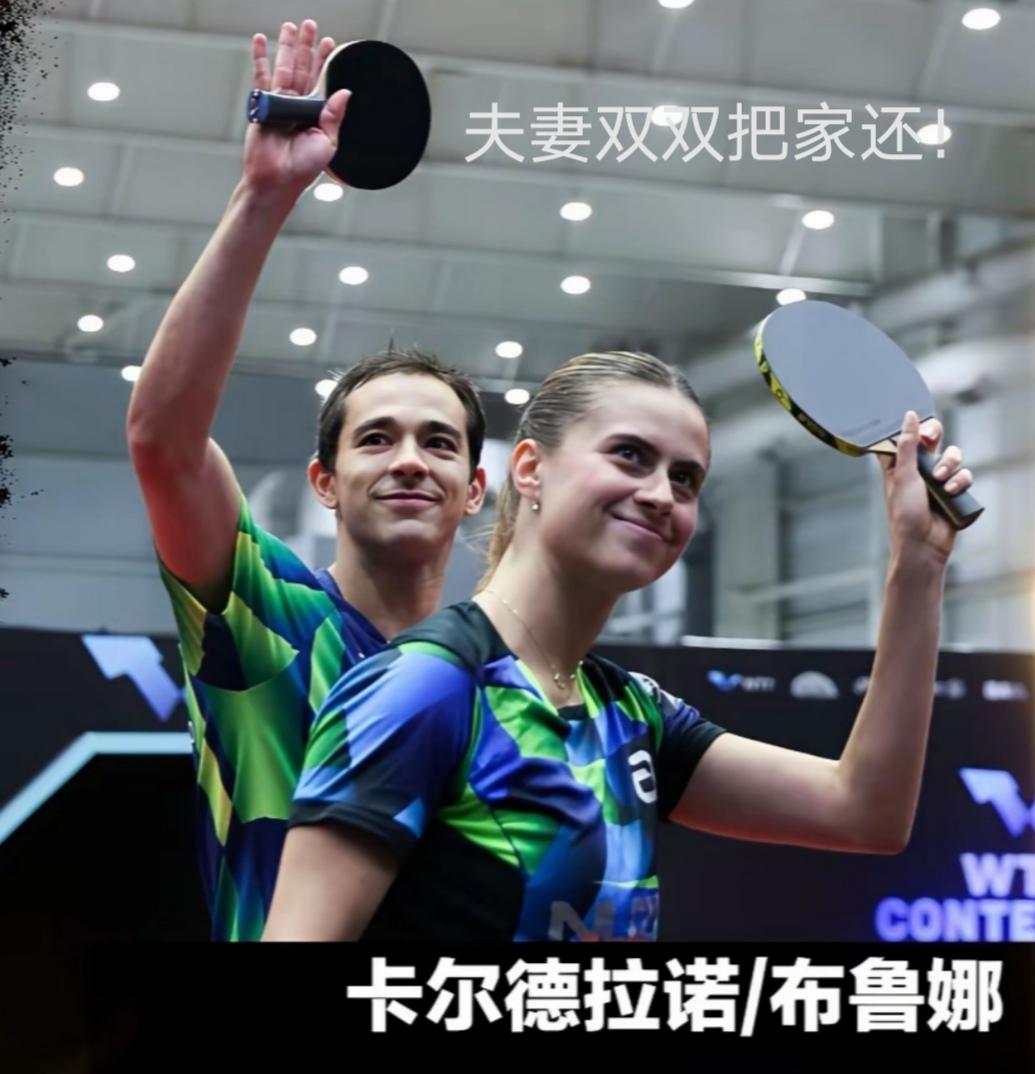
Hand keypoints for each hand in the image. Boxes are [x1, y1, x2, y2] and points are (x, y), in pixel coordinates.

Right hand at [242, 20, 350, 195]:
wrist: (277, 179)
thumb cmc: (302, 168)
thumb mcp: (327, 143)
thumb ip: (334, 117)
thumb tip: (344, 92)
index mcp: (315, 114)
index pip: (322, 81)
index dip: (326, 62)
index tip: (330, 43)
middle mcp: (298, 105)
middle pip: (303, 68)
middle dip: (306, 46)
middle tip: (310, 26)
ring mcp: (279, 103)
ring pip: (284, 67)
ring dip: (287, 46)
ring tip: (291, 26)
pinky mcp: (262, 104)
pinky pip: (261, 77)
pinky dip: (260, 58)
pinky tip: (260, 41)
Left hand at [879, 410, 973, 564]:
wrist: (923, 543)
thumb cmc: (905, 512)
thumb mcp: (903, 475)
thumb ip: (907, 445)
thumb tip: (909, 416)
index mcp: (898, 464)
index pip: (906, 436)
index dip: (913, 428)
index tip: (913, 426)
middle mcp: (917, 469)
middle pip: (932, 439)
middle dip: (934, 437)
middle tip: (931, 439)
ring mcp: (937, 480)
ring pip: (952, 456)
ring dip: (949, 464)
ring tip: (940, 480)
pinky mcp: (953, 491)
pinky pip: (964, 475)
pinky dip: (959, 481)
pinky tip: (951, 492)